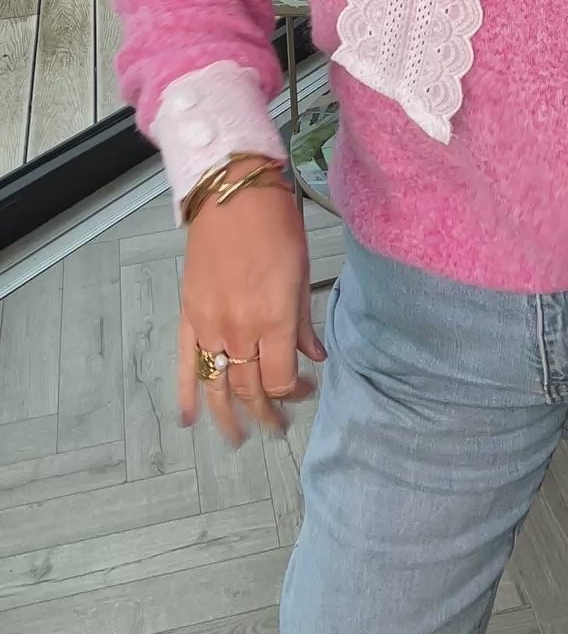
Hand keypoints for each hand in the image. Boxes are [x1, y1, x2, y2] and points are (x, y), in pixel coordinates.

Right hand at [177, 162, 325, 444]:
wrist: (231, 194)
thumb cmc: (276, 226)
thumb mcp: (301, 273)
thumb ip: (304, 323)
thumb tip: (315, 356)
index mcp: (274, 320)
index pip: (282, 379)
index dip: (296, 393)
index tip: (307, 389)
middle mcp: (241, 330)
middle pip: (251, 388)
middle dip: (266, 413)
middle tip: (278, 427)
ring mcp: (210, 326)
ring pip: (217, 386)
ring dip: (228, 417)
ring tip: (238, 439)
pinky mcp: (188, 316)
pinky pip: (185, 364)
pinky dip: (187, 394)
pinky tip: (189, 420)